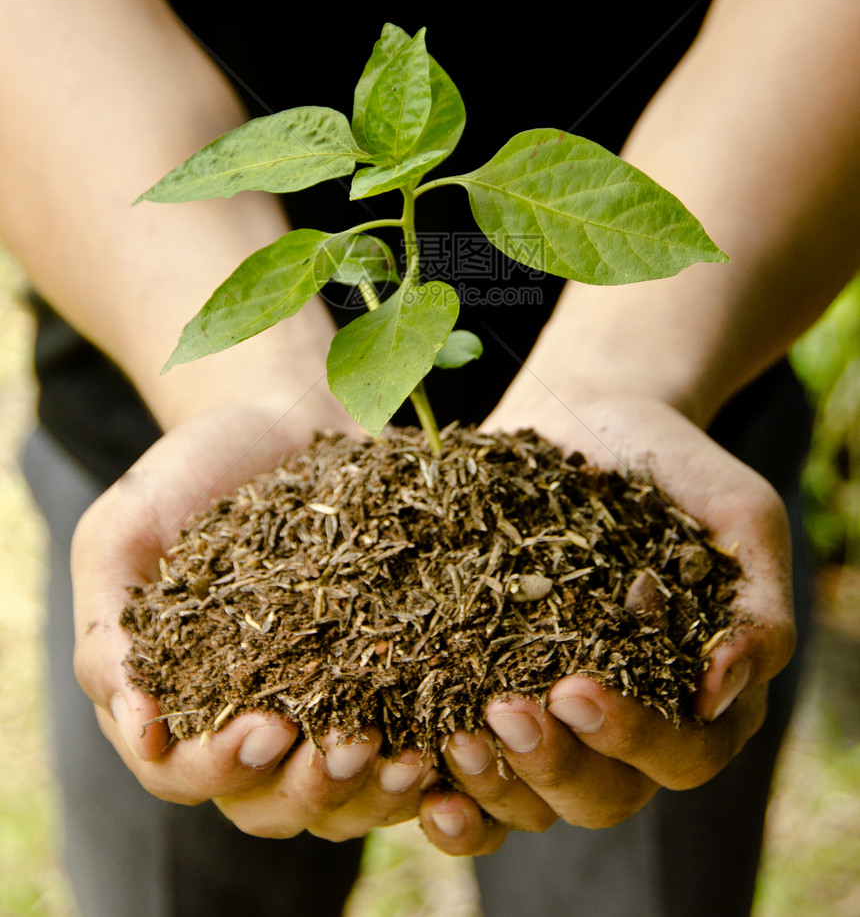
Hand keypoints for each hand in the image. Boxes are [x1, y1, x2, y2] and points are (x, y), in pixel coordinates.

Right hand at [71, 397, 433, 838]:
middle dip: (309, 788)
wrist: (279, 414)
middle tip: (348, 744)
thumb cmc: (189, 471)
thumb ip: (108, 627)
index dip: (220, 767)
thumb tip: (139, 729)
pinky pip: (407, 741)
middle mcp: (248, 717)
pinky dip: (429, 753)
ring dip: (375, 789)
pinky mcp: (385, 676)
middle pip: (271, 805)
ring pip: (342, 796)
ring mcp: (321, 704)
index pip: (183, 774)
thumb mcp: (122, 531)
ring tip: (412, 753)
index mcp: (175, 699)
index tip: (264, 726)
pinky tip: (458, 732)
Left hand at [418, 387, 794, 855]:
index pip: (682, 754)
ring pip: (532, 801)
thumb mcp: (742, 518)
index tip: (574, 688)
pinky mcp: (487, 692)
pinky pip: (471, 772)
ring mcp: (554, 717)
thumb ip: (757, 605)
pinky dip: (443, 784)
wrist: (593, 414)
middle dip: (553, 765)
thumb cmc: (678, 467)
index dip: (630, 737)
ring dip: (492, 784)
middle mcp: (629, 725)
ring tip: (450, 739)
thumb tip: (719, 695)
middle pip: (602, 797)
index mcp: (700, 699)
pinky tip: (406, 763)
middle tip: (504, 713)